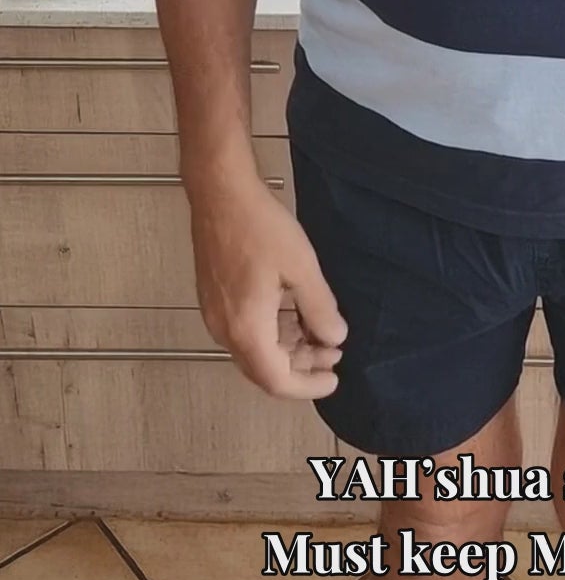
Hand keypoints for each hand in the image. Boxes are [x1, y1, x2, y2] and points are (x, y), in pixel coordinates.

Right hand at [188, 171, 347, 399]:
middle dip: (301, 368)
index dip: (308, 386)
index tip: (335, 378)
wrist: (219, 193)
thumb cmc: (261, 227)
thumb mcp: (301, 267)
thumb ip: (319, 309)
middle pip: (263, 369)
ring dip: (287, 349)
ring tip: (320, 333)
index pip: (277, 380)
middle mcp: (224, 331)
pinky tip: (295, 315)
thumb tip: (335, 338)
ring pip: (254, 350)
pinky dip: (272, 333)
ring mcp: (215, 315)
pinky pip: (245, 331)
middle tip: (333, 353)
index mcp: (246, 329)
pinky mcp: (214, 299)